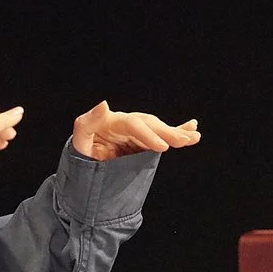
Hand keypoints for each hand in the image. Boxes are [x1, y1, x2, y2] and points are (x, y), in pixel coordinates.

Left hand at [70, 103, 202, 160]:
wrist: (84, 167)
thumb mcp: (78, 141)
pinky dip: (177, 131)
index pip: (133, 125)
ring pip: (159, 129)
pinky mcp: (142, 141)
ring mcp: (135, 132)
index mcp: (110, 122)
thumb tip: (104, 104)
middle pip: (150, 124)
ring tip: (193, 136)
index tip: (162, 147)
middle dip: (168, 132)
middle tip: (183, 141)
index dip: (148, 135)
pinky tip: (192, 128)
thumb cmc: (80, 155)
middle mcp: (125, 124)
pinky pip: (161, 135)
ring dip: (177, 132)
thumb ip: (87, 123)